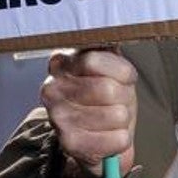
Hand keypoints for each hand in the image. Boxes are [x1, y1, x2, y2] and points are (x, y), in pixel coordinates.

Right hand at [41, 48, 137, 177]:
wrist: (99, 136)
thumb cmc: (107, 96)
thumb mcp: (110, 66)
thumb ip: (110, 49)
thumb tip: (117, 33)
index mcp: (61, 62)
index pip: (94, 60)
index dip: (121, 71)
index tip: (124, 77)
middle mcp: (52, 88)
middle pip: (108, 89)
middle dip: (124, 96)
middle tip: (119, 101)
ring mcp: (58, 117)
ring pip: (117, 114)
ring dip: (124, 118)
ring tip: (114, 118)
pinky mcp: (69, 144)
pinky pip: (117, 139)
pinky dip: (122, 139)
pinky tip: (112, 135)